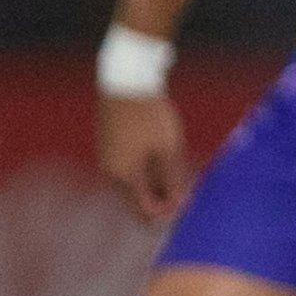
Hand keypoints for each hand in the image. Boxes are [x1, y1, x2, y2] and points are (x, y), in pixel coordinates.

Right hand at [99, 89, 193, 223]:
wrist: (126, 82)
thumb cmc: (150, 116)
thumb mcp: (168, 149)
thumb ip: (173, 180)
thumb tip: (180, 206)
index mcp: (125, 177)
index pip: (146, 211)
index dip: (168, 212)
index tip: (188, 201)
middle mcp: (111, 174)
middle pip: (138, 201)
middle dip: (162, 199)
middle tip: (184, 184)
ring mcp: (108, 160)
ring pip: (134, 185)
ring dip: (155, 184)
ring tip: (175, 165)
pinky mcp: (109, 147)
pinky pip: (129, 169)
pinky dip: (146, 170)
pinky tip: (162, 155)